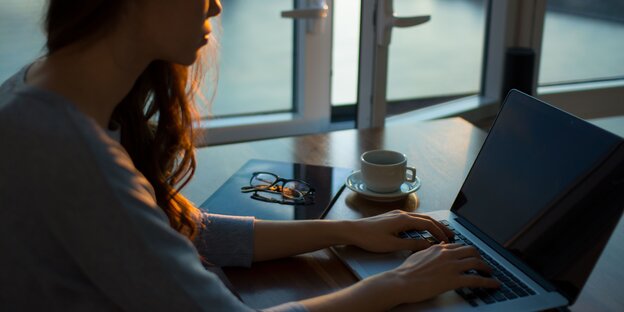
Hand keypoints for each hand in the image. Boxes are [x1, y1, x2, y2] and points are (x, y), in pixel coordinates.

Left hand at [347, 210, 454, 252]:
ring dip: (431, 225)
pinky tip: (422, 231)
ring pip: (419, 218)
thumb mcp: (392, 245)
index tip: (447, 241)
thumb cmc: (370, 238)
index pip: (428, 224)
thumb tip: (428, 245)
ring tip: (439, 233)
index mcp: (404, 219)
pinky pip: (411, 219)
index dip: (439, 232)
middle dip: (439, 226)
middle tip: (451, 234)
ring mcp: (396, 214)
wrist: (352, 230)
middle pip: (426, 219)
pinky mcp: (391, 217)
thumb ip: (412, 245)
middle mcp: (402, 214)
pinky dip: (421, 224)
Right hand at [383, 243, 499, 304]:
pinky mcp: (454, 280)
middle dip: (480, 257)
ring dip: (487, 268)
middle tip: (483, 264)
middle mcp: (447, 254)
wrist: (402, 282)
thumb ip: (431, 250)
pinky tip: (494, 285)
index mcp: (439, 248)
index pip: (459, 246)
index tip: (471, 256)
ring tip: (490, 273)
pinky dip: (488, 282)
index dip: (468, 251)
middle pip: (471, 251)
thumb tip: (439, 246)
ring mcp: (452, 266)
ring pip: (477, 263)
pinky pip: (477, 279)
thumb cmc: (406, 271)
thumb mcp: (418, 255)